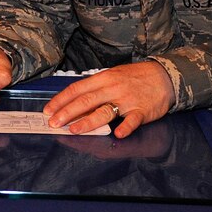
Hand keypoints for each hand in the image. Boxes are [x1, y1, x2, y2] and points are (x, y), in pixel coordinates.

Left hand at [44, 61, 174, 138]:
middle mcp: (112, 88)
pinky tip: (117, 135)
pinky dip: (125, 127)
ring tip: (74, 130)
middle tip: (54, 124)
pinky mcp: (142, 111)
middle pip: (86, 101)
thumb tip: (73, 101)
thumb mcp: (112, 76)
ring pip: (105, 111)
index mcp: (103, 78)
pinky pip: (132, 120)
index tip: (48, 111)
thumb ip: (95, 88)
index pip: (77, 89)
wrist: (163, 76)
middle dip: (67, 113)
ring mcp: (127, 100)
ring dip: (88, 121)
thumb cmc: (134, 77)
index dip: (61, 100)